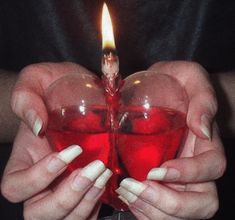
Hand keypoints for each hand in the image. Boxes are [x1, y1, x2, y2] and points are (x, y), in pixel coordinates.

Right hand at [1, 62, 111, 219]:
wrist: (72, 91)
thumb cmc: (51, 86)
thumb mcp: (36, 81)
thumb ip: (28, 99)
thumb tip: (37, 126)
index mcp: (23, 161)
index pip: (17, 187)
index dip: (40, 178)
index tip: (69, 152)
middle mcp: (41, 181)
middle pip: (40, 213)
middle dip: (67, 197)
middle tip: (92, 169)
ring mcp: (63, 187)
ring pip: (66, 217)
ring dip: (86, 202)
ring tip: (104, 174)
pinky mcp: (84, 187)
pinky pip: (87, 211)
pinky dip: (98, 204)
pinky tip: (110, 183)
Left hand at [116, 61, 226, 218]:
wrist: (167, 88)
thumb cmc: (180, 82)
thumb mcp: (192, 79)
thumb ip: (202, 98)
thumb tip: (201, 128)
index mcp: (207, 145)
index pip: (211, 169)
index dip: (187, 175)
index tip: (158, 170)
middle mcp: (197, 168)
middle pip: (201, 203)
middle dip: (169, 203)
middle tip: (138, 188)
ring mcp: (179, 179)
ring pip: (178, 213)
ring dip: (152, 209)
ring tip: (128, 192)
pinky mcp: (162, 182)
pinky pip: (158, 208)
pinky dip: (142, 209)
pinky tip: (126, 195)